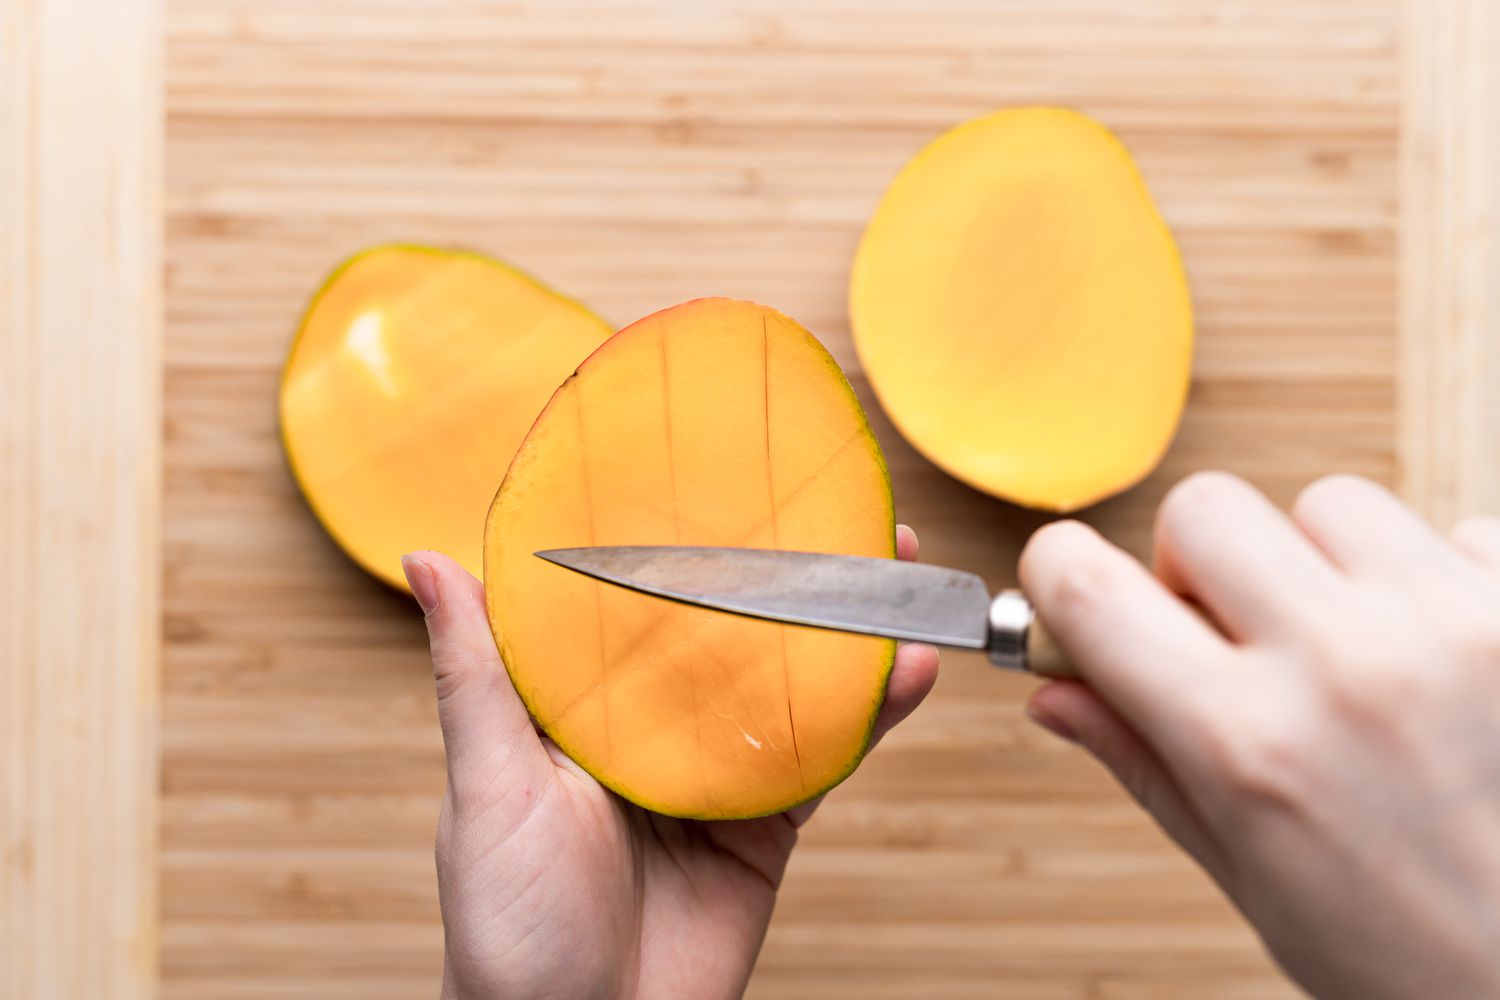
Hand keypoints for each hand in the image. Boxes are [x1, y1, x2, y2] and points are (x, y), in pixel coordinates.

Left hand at [402, 527, 938, 999]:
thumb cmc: (505, 924)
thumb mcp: (486, 785)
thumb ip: (473, 674)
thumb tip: (425, 556)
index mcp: (578, 704)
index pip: (635, 603)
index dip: (682, 541)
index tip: (724, 479)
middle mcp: (650, 730)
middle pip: (729, 633)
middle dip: (786, 575)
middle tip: (844, 513)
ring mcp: (713, 777)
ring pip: (789, 687)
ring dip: (844, 632)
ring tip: (896, 571)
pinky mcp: (764, 830)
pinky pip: (822, 761)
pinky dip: (869, 717)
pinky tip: (908, 669)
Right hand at [1020, 472, 1499, 998]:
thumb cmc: (1420, 963)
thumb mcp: (1252, 875)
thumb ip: (1145, 764)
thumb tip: (1058, 693)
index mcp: (1246, 743)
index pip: (1090, 588)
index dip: (1058, 574)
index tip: (1072, 586)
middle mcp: (1346, 664)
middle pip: (1205, 507)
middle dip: (1195, 563)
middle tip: (1230, 632)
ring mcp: (1452, 627)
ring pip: (1328, 502)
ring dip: (1317, 563)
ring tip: (1351, 650)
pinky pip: (1450, 531)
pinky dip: (1427, 582)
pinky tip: (1436, 661)